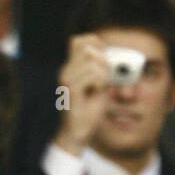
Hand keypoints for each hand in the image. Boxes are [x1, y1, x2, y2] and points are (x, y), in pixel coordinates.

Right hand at [54, 34, 112, 156]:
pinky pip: (92, 75)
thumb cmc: (87, 112)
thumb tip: (108, 56)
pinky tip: (98, 90)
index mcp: (70, 69)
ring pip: (91, 60)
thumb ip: (100, 70)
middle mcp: (66, 72)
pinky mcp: (71, 90)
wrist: (77, 134)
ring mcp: (67, 80)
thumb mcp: (98, 86)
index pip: (78, 41)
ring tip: (102, 85)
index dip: (94, 43)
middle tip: (105, 75)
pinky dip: (100, 81)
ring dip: (103, 71)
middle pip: (86, 47)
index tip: (104, 58)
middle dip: (102, 58)